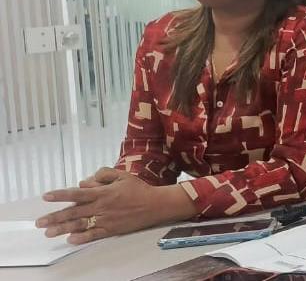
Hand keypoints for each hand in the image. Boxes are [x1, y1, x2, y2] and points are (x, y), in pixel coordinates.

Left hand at [36, 168, 195, 243]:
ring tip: (49, 233)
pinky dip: (82, 238)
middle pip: (73, 212)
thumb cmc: (138, 189)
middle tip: (39, 222)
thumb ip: (103, 175)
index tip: (45, 196)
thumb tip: (85, 181)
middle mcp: (101, 206)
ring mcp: (106, 219)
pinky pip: (94, 235)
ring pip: (80, 225)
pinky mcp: (112, 229)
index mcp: (102, 192)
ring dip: (63, 229)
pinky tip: (71, 240)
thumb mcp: (122, 175)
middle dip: (55, 217)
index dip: (60, 195)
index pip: (77, 193)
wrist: (155, 205)